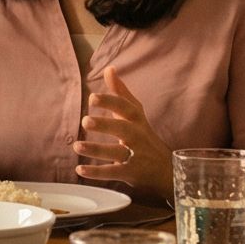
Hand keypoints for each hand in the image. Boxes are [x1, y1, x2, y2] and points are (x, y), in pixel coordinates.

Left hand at [72, 67, 173, 199]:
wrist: (168, 170)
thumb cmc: (144, 137)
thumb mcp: (136, 114)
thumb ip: (121, 93)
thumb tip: (109, 69)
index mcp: (137, 120)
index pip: (126, 108)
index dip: (110, 102)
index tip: (92, 98)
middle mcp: (138, 137)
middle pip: (124, 129)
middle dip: (105, 125)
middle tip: (85, 121)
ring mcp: (137, 156)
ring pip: (117, 153)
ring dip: (96, 150)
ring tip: (76, 146)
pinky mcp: (132, 174)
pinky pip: (114, 173)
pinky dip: (97, 173)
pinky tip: (80, 169)